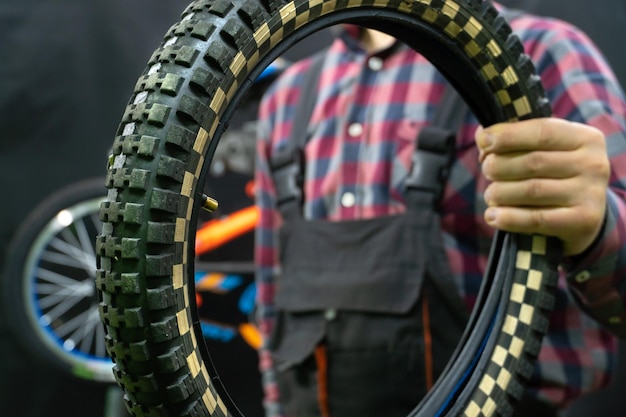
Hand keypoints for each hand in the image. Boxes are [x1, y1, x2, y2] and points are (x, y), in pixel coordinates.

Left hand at [476, 117, 609, 255]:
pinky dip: (507, 217)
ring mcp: (590, 194)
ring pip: (530, 190)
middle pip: (533, 162)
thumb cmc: (553, 176)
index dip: (508, 135)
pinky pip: (535, 219)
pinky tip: (491, 216)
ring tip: (491, 195)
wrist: (582, 218)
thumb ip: (515, 139)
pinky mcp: (582, 222)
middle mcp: (593, 164)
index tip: (483, 141)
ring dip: (499, 192)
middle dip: (499, 166)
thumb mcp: (544, 151)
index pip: (542, 131)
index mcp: (585, 138)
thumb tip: (483, 136)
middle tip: (487, 171)